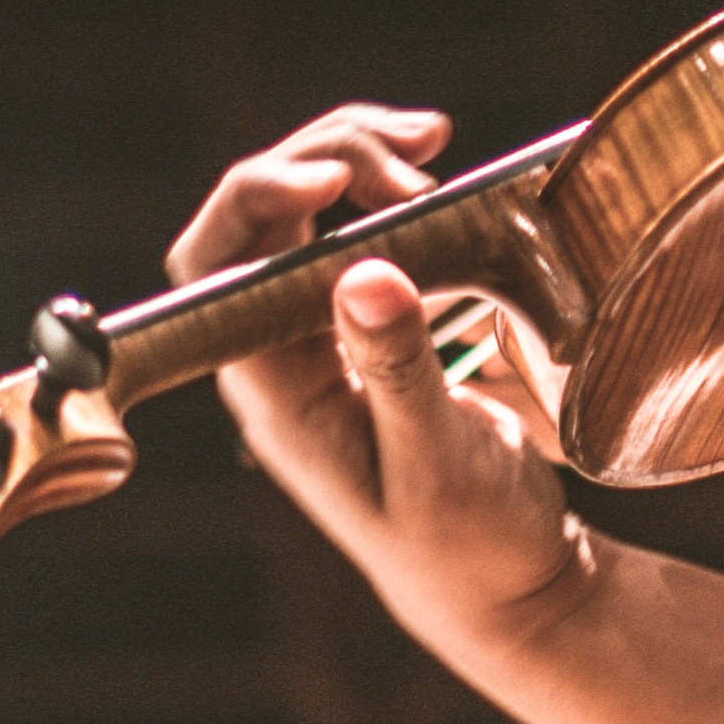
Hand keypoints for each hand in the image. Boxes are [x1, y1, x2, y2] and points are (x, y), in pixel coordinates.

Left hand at [165, 106, 588, 657]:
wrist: (507, 583)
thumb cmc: (467, 544)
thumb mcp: (439, 461)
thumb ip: (398, 369)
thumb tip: (360, 273)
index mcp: (274, 389)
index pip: (216, 268)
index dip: (258, 199)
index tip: (337, 177)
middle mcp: (284, 348)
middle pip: (264, 214)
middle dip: (333, 158)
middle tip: (421, 158)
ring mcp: (325, 329)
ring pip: (310, 206)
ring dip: (361, 155)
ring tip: (432, 139)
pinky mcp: (372, 318)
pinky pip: (361, 225)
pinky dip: (395, 183)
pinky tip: (438, 169)